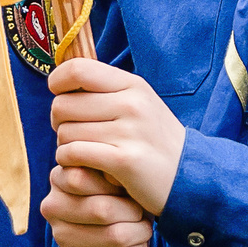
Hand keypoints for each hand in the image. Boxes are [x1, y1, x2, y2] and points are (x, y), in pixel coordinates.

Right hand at [43, 161, 152, 246]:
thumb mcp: (118, 176)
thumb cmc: (122, 196)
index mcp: (60, 177)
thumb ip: (113, 167)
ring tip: (144, 228)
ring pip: (114, 236)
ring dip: (139, 233)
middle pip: (101, 210)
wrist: (119, 236)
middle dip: (134, 211)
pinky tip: (138, 246)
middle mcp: (53, 206)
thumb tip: (115, 173)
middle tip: (142, 212)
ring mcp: (60, 236)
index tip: (129, 186)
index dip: (115, 184)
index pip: (80, 178)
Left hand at [50, 58, 184, 216]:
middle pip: (63, 104)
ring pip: (65, 132)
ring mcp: (129, 132)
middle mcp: (132, 104)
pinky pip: (73, 154)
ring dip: (65, 146)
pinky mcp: (124, 161)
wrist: (189, 177)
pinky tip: (82, 165)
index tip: (61, 96)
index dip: (58, 82)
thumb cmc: (154, 141)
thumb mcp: (139, 105)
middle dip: (59, 122)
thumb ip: (106, 91)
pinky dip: (68, 162)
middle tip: (74, 133)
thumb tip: (62, 85)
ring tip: (84, 152)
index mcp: (133, 86)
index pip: (77, 69)